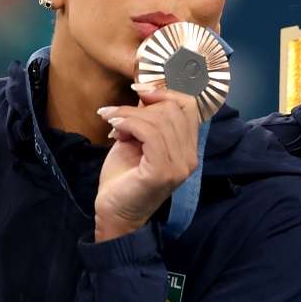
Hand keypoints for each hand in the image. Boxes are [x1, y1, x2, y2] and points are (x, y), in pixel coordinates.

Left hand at [92, 86, 201, 242]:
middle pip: (174, 109)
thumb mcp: (136, 139)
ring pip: (160, 120)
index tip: (137, 89)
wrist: (114, 212)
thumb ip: (146, 117)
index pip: (189, 106)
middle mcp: (189, 157)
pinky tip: (114, 128)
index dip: (164, 91)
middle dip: (141, 105)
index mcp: (188, 148)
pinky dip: (129, 123)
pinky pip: (150, 133)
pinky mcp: (163, 171)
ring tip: (111, 120)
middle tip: (115, 113)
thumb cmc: (124, 177)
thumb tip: (145, 89)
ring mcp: (179, 166)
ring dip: (129, 114)